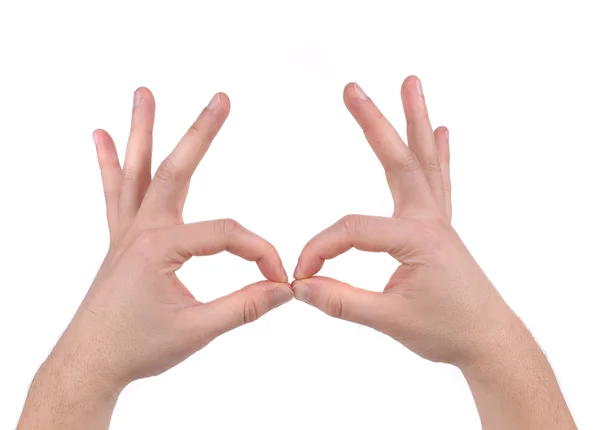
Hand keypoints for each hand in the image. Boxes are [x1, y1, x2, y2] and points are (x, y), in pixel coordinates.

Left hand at [18, 89, 291, 429]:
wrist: (90, 363)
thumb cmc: (137, 347)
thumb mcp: (197, 330)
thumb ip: (244, 307)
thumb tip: (284, 289)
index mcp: (161, 248)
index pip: (227, 236)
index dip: (260, 254)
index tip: (279, 279)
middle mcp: (142, 230)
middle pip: (178, 170)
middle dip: (202, 133)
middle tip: (221, 99)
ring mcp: (128, 231)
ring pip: (138, 171)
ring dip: (141, 131)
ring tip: (144, 92)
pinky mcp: (122, 240)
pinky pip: (116, 193)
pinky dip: (109, 163)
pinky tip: (100, 137)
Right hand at [292, 77, 575, 428]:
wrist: (489, 341)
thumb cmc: (446, 331)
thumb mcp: (390, 321)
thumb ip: (341, 301)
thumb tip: (299, 286)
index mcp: (417, 238)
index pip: (352, 231)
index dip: (319, 251)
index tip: (300, 275)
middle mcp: (429, 220)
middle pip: (398, 160)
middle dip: (373, 123)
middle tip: (351, 89)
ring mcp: (438, 220)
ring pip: (424, 160)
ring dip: (415, 120)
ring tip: (410, 82)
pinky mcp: (440, 227)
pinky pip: (439, 180)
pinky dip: (439, 153)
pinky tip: (442, 130)